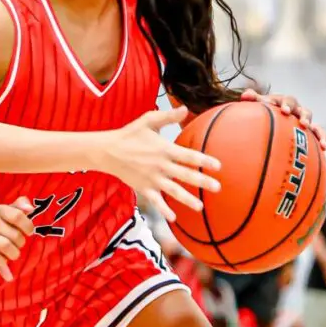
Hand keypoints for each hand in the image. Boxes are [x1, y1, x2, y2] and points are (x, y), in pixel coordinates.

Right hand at [102, 106, 221, 222]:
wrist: (108, 151)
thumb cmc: (129, 134)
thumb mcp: (148, 120)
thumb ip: (168, 116)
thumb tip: (185, 108)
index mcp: (165, 149)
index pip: (189, 156)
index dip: (204, 160)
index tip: (218, 166)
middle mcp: (161, 165)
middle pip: (185, 175)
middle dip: (202, 182)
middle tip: (217, 188)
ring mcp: (152, 178)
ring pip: (173, 191)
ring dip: (188, 199)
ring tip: (200, 207)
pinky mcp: (144, 187)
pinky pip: (156, 201)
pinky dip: (164, 210)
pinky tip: (173, 218)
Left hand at [240, 89, 325, 149]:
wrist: (278, 119)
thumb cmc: (267, 112)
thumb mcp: (261, 107)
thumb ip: (254, 100)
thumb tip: (245, 95)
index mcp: (284, 102)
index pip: (286, 100)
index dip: (285, 104)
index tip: (284, 110)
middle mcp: (296, 109)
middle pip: (301, 108)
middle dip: (299, 113)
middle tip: (299, 120)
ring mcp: (304, 119)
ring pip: (312, 120)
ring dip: (313, 126)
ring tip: (310, 130)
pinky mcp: (312, 131)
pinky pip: (319, 133)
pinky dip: (323, 139)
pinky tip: (324, 148)